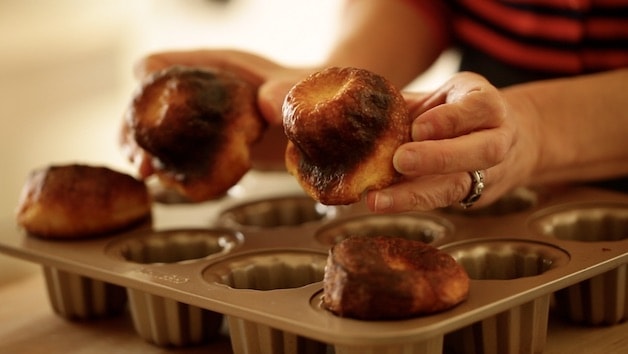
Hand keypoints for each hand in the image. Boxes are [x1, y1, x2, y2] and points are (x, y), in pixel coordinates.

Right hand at [121, 49, 318, 171]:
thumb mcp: (300, 86)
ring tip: (144, 173)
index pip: (158, 65)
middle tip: (139, 160)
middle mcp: (199, 89)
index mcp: (213, 65)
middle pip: (146, 101)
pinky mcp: (209, 142)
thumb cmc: (307, 90)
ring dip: (145, 150)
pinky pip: (178, 152)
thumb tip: (266, 103)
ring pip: (156, 129)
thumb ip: (287, 90)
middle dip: (136, 128)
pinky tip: (164, 183)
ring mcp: (200, 117)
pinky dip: (168, 167)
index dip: (144, 88)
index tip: (146, 116)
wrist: (319, 113)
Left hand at [366, 72, 539, 211]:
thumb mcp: (445, 95)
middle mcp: (498, 138)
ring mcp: (489, 173)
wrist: (504, 137)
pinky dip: (410, 202)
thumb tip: (361, 106)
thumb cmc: (461, 110)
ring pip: (460, 186)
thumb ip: (413, 103)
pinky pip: (443, 202)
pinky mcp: (472, 197)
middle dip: (440, 158)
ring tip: (378, 200)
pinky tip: (381, 202)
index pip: (480, 108)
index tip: (417, 128)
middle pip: (482, 151)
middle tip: (400, 160)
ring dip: (416, 195)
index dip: (450, 119)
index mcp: (489, 105)